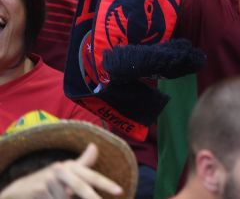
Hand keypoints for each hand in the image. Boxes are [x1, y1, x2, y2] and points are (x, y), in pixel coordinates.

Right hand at [0, 143, 122, 198]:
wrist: (20, 190)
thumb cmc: (49, 180)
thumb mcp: (65, 171)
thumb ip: (82, 163)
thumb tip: (94, 146)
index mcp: (71, 166)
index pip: (91, 176)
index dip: (106, 184)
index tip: (120, 191)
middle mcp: (61, 170)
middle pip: (80, 187)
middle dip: (91, 197)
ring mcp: (49, 179)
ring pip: (66, 198)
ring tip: (53, 196)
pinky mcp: (39, 189)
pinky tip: (47, 198)